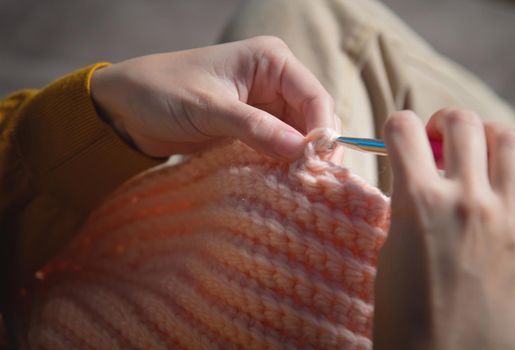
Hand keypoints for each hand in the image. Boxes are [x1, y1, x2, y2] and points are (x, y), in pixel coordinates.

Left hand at [91, 36, 337, 159]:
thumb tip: (301, 150)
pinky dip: (282, 164)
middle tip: (313, 182)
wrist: (126, 108)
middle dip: (313, 148)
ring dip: (298, 159)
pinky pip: (278, 146)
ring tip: (300, 187)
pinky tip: (283, 182)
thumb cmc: (162, 92)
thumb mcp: (208, 109)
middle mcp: (274, 80)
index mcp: (270, 60)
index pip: (314, 96)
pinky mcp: (251, 127)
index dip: (322, 130)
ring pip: (298, 135)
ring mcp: (264, 105)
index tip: (319, 165)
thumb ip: (255, 128)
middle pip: (312, 117)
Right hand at [373, 109, 514, 349]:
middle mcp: (468, 200)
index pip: (404, 129)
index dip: (396, 127)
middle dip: (443, 122)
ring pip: (511, 141)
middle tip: (437, 139)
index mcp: (419, 202)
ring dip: (489, 139)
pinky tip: (505, 189)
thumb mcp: (392, 249)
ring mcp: (510, 218)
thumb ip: (408, 202)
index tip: (399, 138)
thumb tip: (419, 178)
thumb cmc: (405, 314)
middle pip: (462, 123)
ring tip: (478, 156)